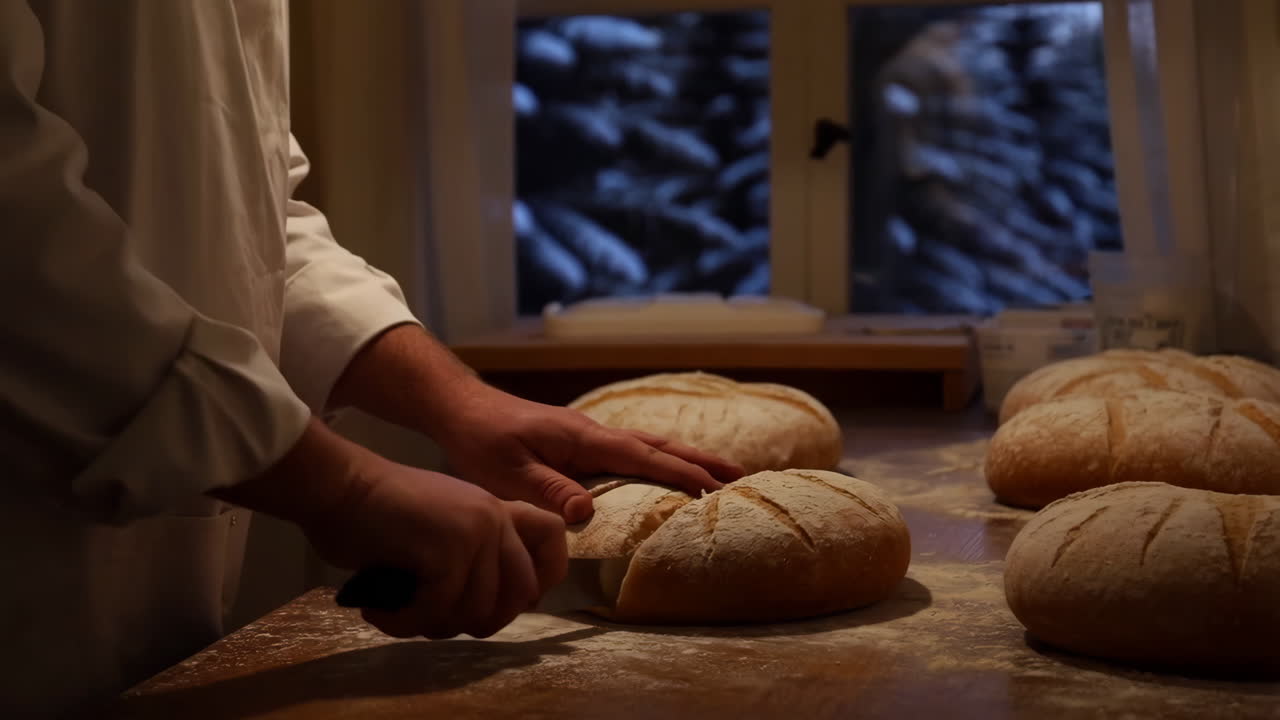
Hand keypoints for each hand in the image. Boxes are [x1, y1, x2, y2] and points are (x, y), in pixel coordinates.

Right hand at [303, 455, 566, 639]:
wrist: (337, 485)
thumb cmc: (375, 513)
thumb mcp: (439, 528)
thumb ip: (471, 559)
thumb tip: (488, 614)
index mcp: (498, 512)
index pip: (554, 543)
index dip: (533, 585)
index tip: (491, 603)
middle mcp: (495, 519)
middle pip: (520, 596)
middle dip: (476, 622)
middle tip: (430, 619)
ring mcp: (476, 532)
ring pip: (477, 612)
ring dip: (431, 625)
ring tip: (396, 613)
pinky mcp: (449, 549)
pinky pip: (439, 610)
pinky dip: (405, 622)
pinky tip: (379, 611)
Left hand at [430, 384, 744, 523]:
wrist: (463, 410)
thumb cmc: (483, 441)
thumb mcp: (509, 473)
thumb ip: (549, 491)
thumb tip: (587, 512)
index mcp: (583, 439)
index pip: (642, 457)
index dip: (679, 473)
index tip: (713, 487)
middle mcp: (595, 434)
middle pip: (658, 446)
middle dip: (700, 461)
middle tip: (741, 475)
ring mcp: (590, 436)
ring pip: (649, 446)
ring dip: (685, 459)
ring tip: (720, 473)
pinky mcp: (582, 443)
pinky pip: (632, 452)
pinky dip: (660, 460)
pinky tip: (668, 469)